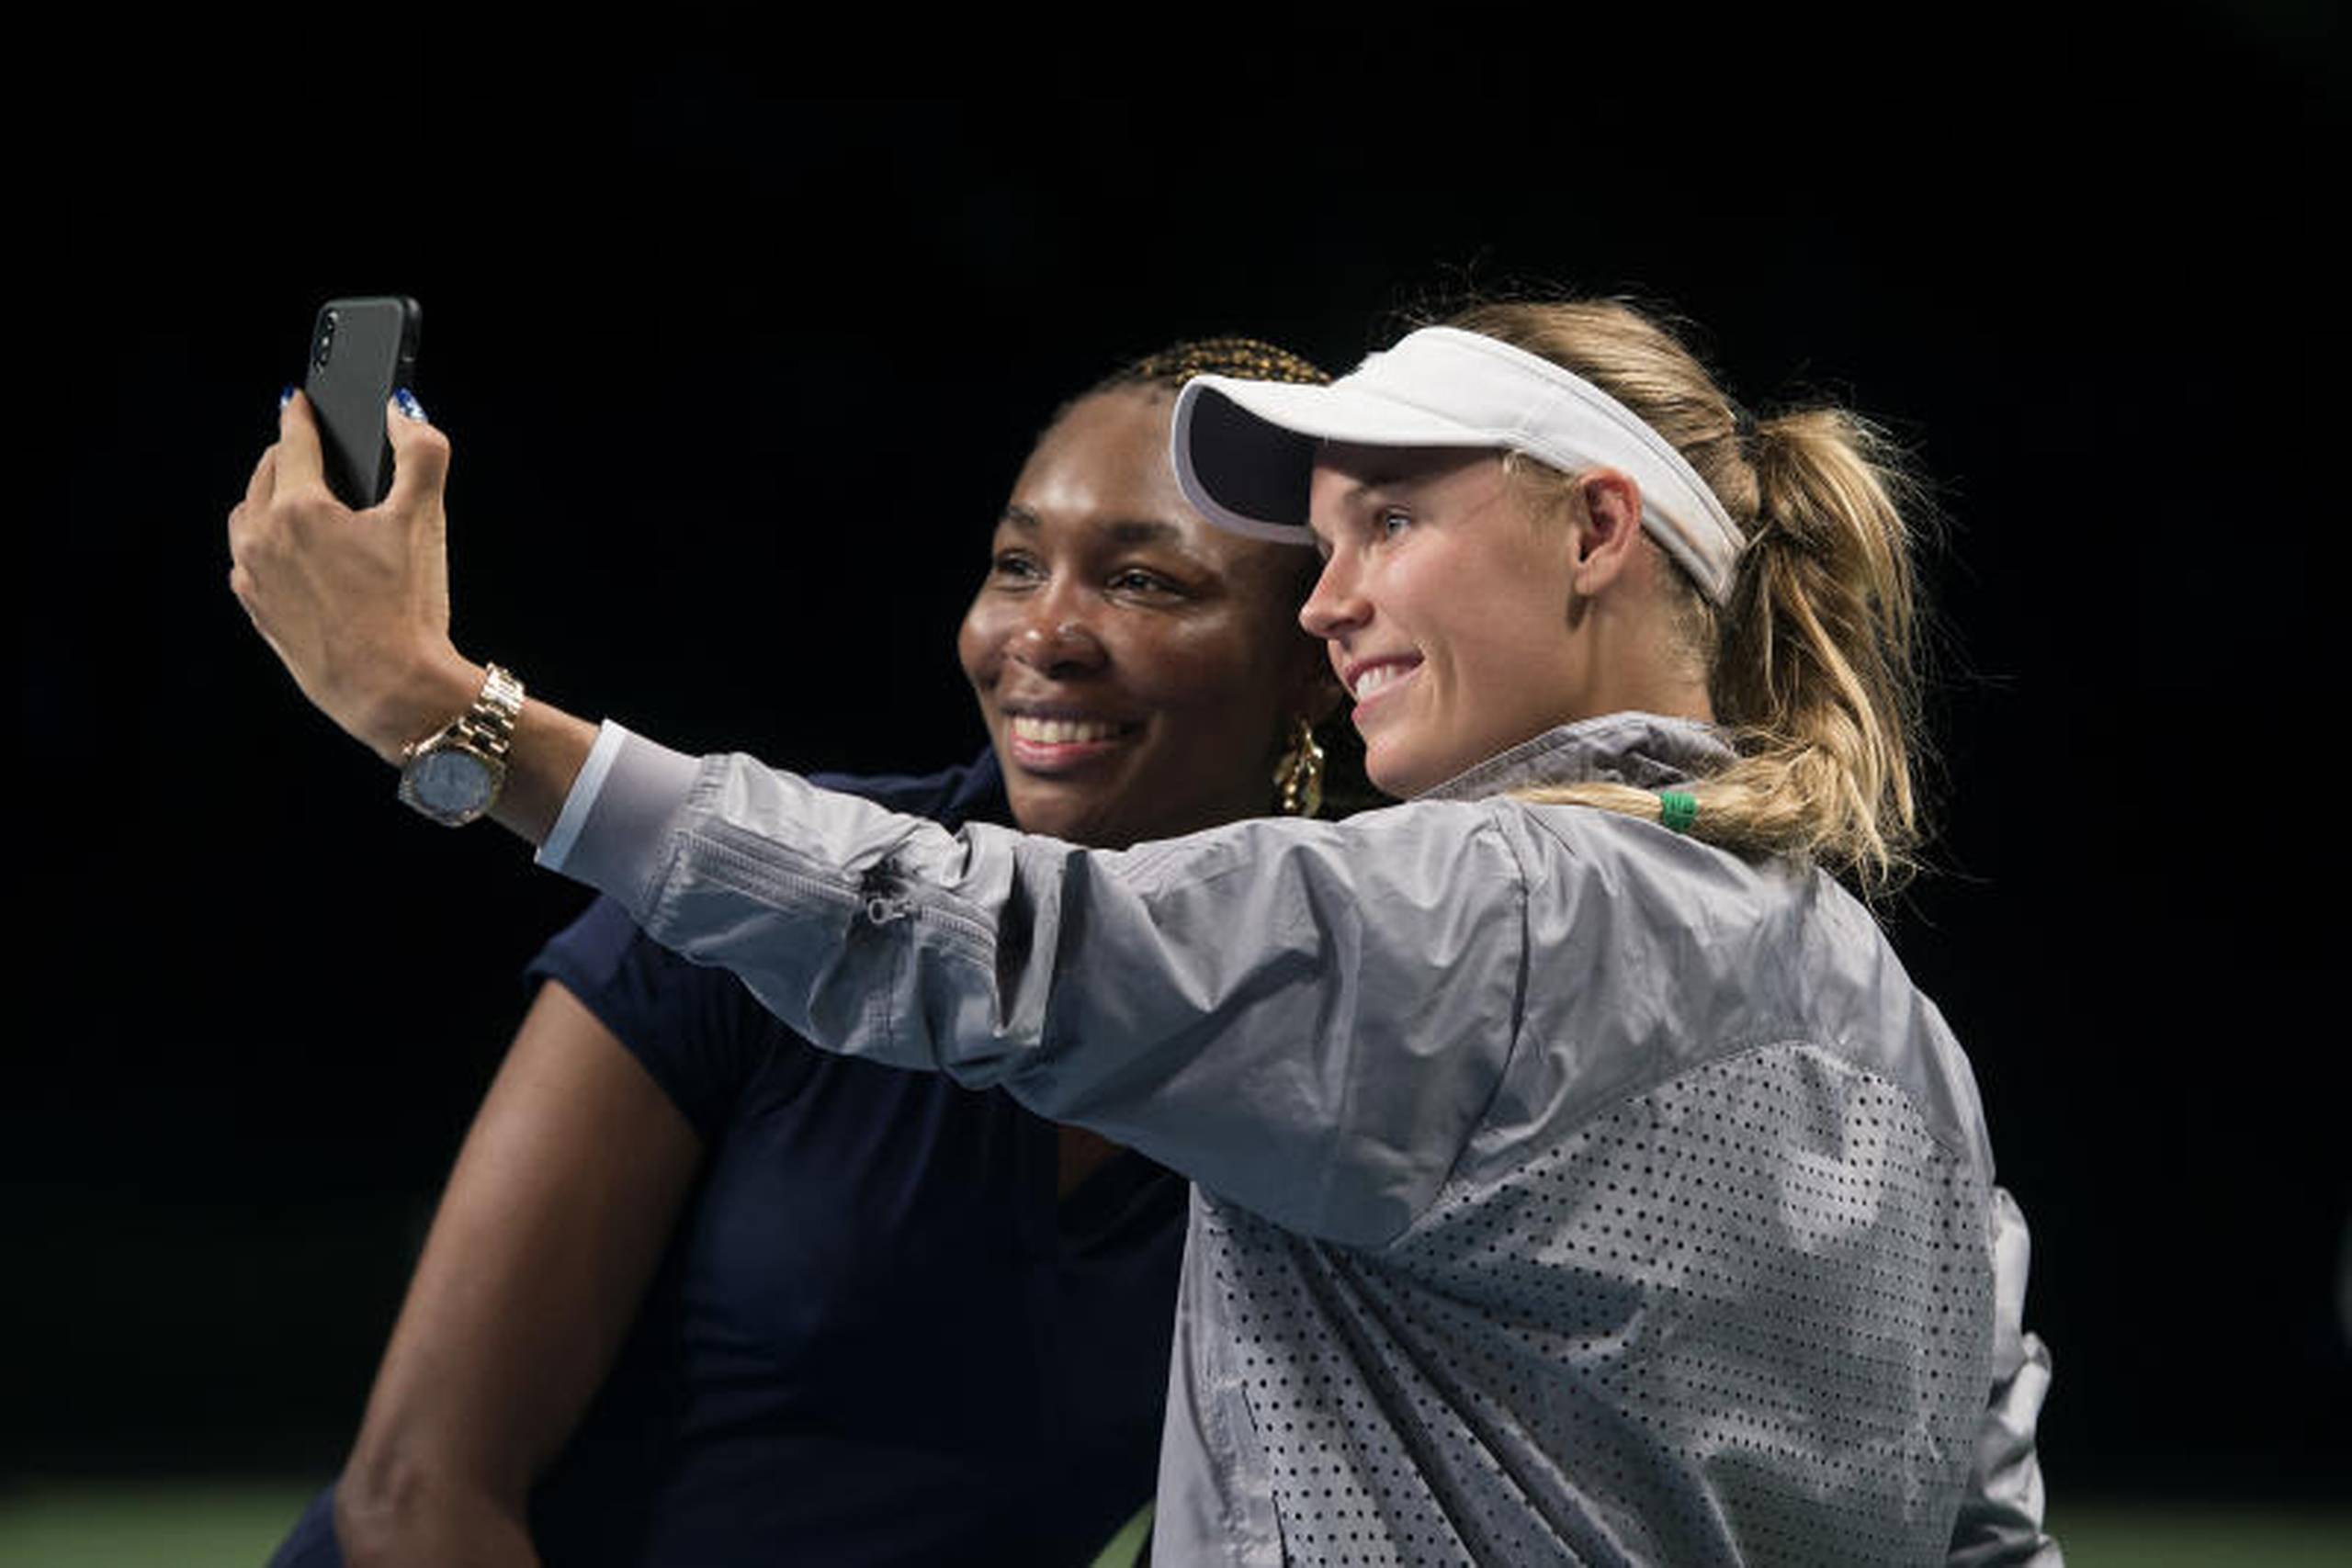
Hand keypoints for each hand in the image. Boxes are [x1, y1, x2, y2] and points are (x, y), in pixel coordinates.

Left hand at [227, 391, 480, 762]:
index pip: (292, 440)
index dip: (300, 414)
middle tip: (305, 447)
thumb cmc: (409, 609)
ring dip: (266, 497)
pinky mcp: (256, 611)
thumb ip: (421, 452)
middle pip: (263, 475)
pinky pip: (246, 561)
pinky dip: (262, 542)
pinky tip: (291, 551)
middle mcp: (264, 537)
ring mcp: (253, 577)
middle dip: (284, 454)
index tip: (299, 401)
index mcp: (300, 507)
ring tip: (293, 496)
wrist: (392, 690)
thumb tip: (402, 412)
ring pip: (246, 516)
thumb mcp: (426, 519)